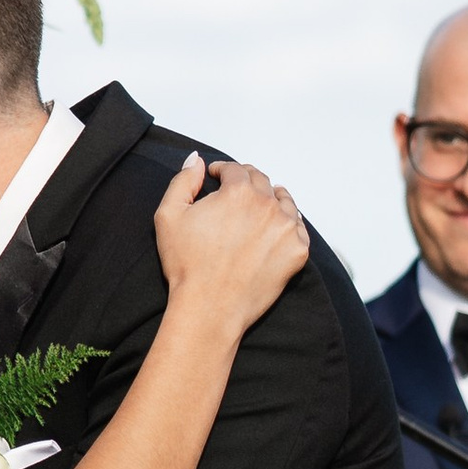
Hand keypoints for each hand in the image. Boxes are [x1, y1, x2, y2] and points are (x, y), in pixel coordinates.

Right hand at [153, 152, 308, 340]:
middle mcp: (268, 205)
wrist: (209, 308)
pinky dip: (288, 224)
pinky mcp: (297, 252)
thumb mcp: (169, 215)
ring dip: (272, 199)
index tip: (218, 176)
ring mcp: (286, 228)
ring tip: (261, 207)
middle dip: (247, 182)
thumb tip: (197, 161)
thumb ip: (184, 180)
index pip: (235, 169)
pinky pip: (298, 228)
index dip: (223, 170)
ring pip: (284, 202)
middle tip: (238, 191)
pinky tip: (275, 230)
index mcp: (239, 191)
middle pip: (261, 182)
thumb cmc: (187, 265)